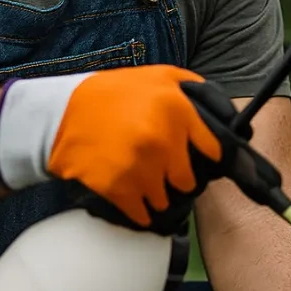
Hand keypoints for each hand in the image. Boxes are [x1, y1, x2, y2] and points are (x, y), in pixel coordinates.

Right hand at [0, 65, 240, 229]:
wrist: (59, 115)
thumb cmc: (112, 94)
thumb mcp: (159, 76)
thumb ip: (198, 91)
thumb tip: (231, 117)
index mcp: (177, 109)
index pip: (216, 150)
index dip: (214, 160)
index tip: (211, 167)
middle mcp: (163, 138)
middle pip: (189, 181)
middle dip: (177, 178)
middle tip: (161, 168)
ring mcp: (140, 166)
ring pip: (166, 199)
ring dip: (156, 194)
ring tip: (138, 176)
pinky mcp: (118, 188)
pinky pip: (143, 213)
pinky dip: (139, 210)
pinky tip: (129, 193)